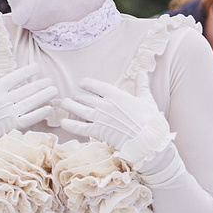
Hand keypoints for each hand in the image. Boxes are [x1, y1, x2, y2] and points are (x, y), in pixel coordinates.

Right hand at [0, 62, 56, 152]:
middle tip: (50, 80)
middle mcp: (4, 100)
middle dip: (40, 84)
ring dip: (43, 96)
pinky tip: (48, 109)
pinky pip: (28, 119)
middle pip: (26, 90)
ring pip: (30, 103)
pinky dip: (39, 114)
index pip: (15, 77)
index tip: (37, 67)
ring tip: (54, 91)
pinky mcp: (10, 127)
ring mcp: (8, 114)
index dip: (27, 71)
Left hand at [55, 76, 175, 168]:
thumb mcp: (147, 100)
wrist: (148, 140)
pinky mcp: (98, 132)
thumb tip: (142, 72)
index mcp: (116, 95)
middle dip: (77, 96)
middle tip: (75, 97)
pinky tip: (63, 122)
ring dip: (69, 105)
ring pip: (78, 108)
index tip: (82, 84)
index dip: (85, 84)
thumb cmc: (150, 120)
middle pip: (84, 96)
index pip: (94, 85)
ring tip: (64, 103)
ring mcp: (100, 118)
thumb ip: (141, 85)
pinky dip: (70, 124)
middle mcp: (105, 104)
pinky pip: (79, 127)